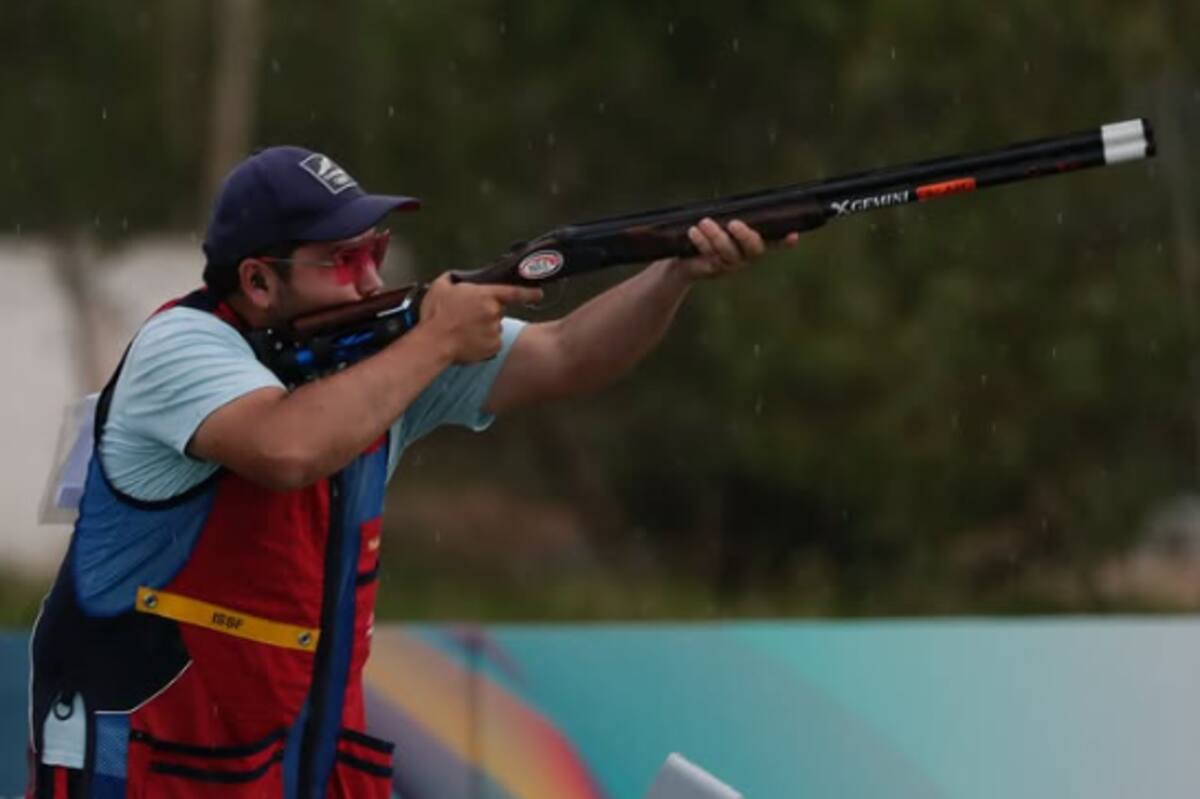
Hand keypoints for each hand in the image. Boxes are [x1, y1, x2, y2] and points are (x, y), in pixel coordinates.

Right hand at [418, 273, 542, 362]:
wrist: (434, 342)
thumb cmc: (436, 314)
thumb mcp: (441, 286)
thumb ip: (454, 278)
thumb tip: (458, 278)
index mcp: (485, 295)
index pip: (514, 292)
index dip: (529, 293)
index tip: (539, 294)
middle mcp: (494, 312)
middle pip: (497, 310)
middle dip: (486, 312)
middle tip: (467, 317)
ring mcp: (495, 331)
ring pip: (494, 327)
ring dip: (484, 328)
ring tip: (463, 330)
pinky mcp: (493, 347)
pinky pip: (492, 343)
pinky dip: (483, 342)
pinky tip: (468, 341)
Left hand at [675, 217, 799, 280]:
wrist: (686, 260)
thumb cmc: (710, 234)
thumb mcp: (723, 222)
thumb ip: (734, 214)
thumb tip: (741, 200)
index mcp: (754, 243)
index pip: (775, 242)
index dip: (785, 241)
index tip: (793, 235)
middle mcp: (746, 256)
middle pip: (753, 249)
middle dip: (745, 236)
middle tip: (734, 223)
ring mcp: (730, 265)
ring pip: (728, 252)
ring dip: (716, 236)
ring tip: (704, 222)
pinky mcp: (713, 269)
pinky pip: (709, 256)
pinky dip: (701, 241)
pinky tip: (693, 231)